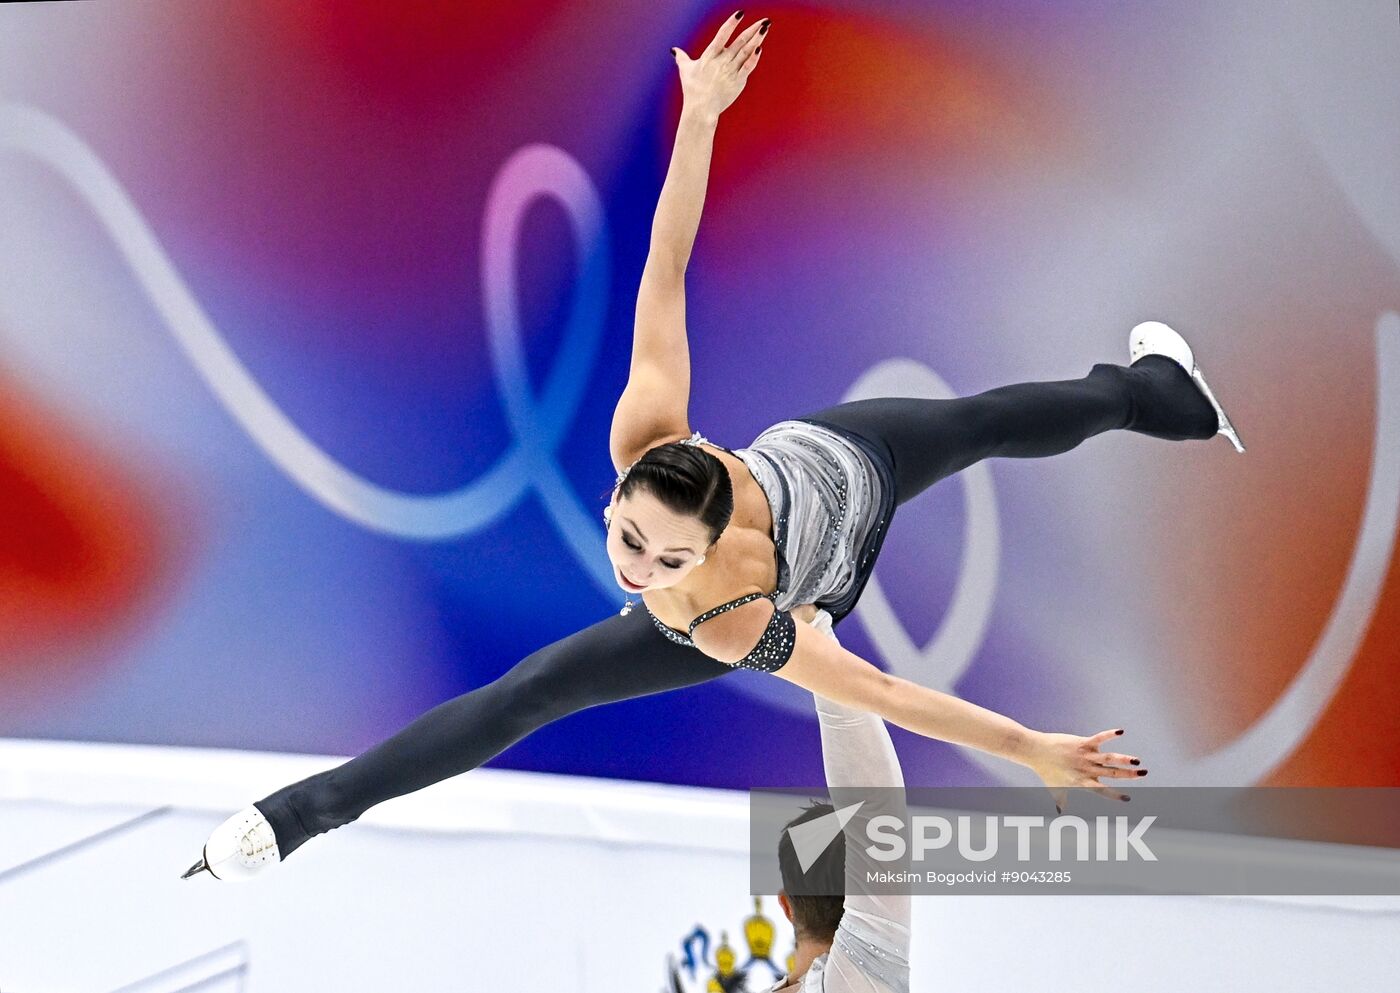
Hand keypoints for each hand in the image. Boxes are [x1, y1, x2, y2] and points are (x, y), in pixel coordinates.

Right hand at [672, 11, 767, 119]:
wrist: (701, 108)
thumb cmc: (692, 90)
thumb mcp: (685, 70)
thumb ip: (682, 58)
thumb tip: (674, 50)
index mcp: (710, 55)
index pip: (722, 34)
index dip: (732, 23)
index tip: (740, 13)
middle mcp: (722, 61)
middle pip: (740, 41)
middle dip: (753, 29)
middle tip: (765, 20)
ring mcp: (731, 70)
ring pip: (746, 51)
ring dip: (757, 38)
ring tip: (765, 28)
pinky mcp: (738, 81)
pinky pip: (748, 66)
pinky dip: (754, 57)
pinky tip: (760, 47)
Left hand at [1023, 728, 1146, 813]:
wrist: (1035, 751)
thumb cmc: (1045, 771)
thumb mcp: (1054, 788)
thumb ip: (1061, 800)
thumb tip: (1060, 812)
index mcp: (1082, 782)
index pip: (1101, 791)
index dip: (1114, 795)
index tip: (1128, 798)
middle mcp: (1086, 770)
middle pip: (1111, 773)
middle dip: (1128, 774)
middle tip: (1144, 773)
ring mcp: (1085, 756)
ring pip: (1108, 758)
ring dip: (1124, 759)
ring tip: (1137, 760)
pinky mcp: (1082, 743)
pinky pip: (1098, 738)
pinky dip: (1109, 734)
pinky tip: (1121, 731)